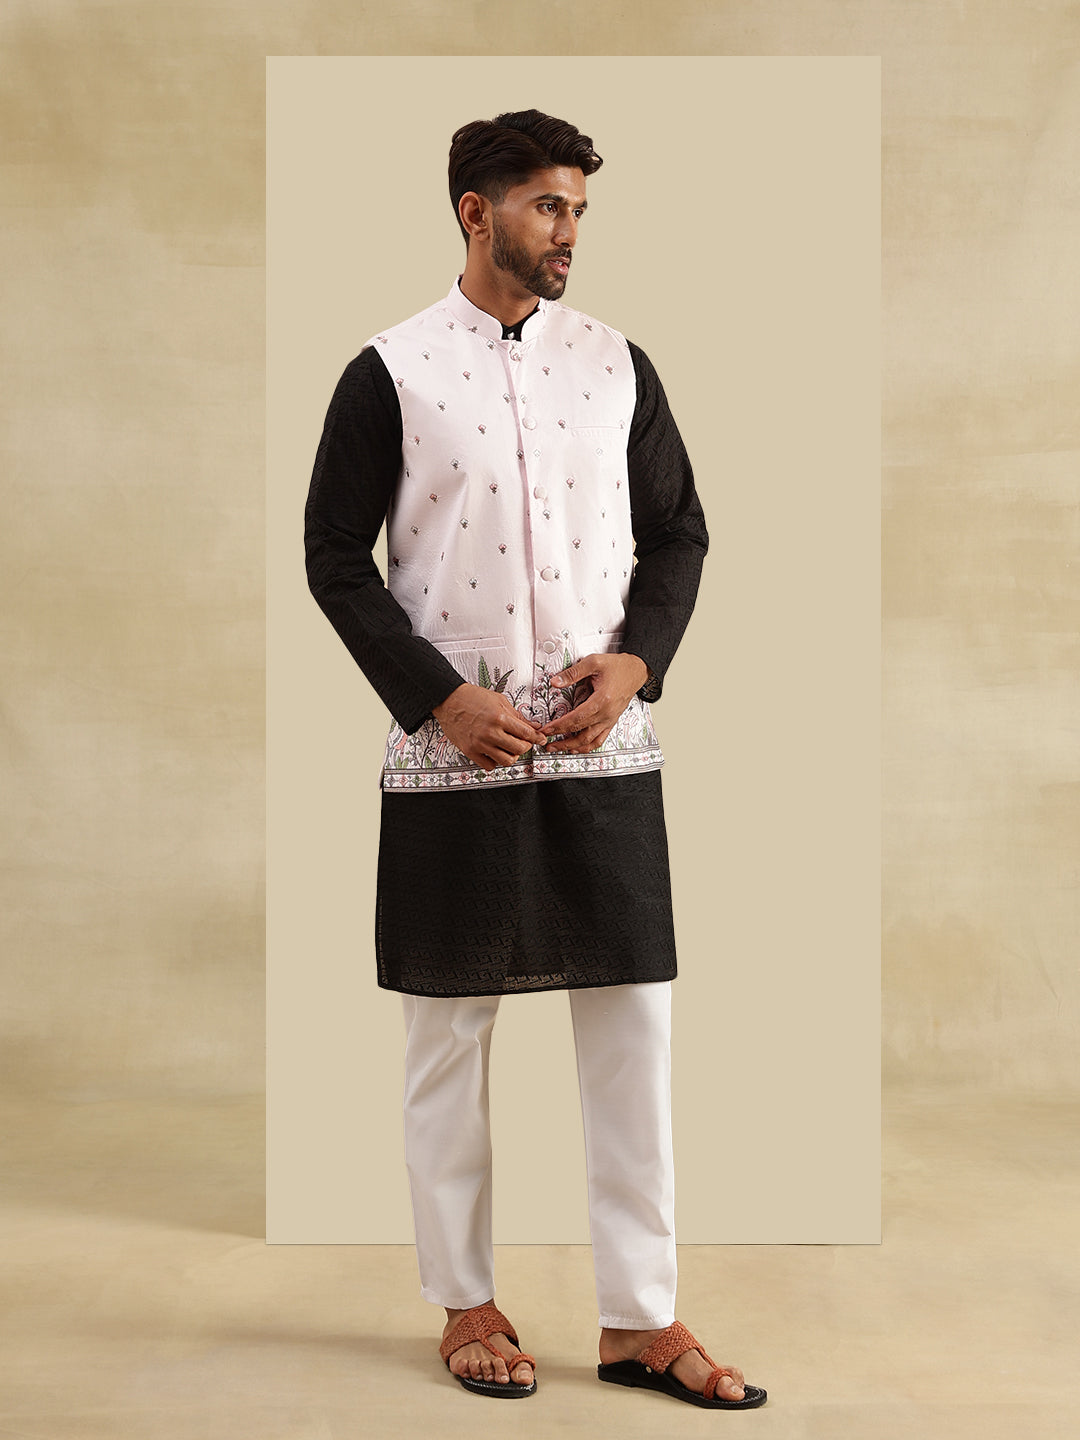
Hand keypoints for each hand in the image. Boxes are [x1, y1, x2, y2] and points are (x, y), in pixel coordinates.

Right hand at [433, 683, 547, 771]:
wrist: (448, 700)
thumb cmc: (472, 697)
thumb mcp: (499, 701)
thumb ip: (517, 715)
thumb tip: (533, 726)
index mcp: (499, 717)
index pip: (526, 733)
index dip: (537, 738)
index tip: (540, 739)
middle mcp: (490, 732)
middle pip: (519, 749)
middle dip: (526, 747)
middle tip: (524, 743)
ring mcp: (480, 743)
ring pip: (506, 760)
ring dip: (512, 756)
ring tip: (510, 749)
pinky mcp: (470, 751)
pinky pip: (489, 766)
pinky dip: (496, 762)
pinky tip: (495, 753)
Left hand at [539, 652, 648, 753]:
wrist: (636, 670)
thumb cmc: (618, 666)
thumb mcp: (594, 662)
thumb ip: (573, 673)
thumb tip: (555, 682)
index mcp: (602, 700)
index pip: (576, 718)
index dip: (559, 726)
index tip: (547, 730)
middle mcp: (607, 714)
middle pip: (581, 732)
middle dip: (561, 739)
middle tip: (546, 742)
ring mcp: (610, 719)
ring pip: (590, 740)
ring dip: (573, 747)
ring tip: (558, 748)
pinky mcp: (611, 721)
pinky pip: (600, 739)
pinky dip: (587, 746)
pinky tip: (577, 748)